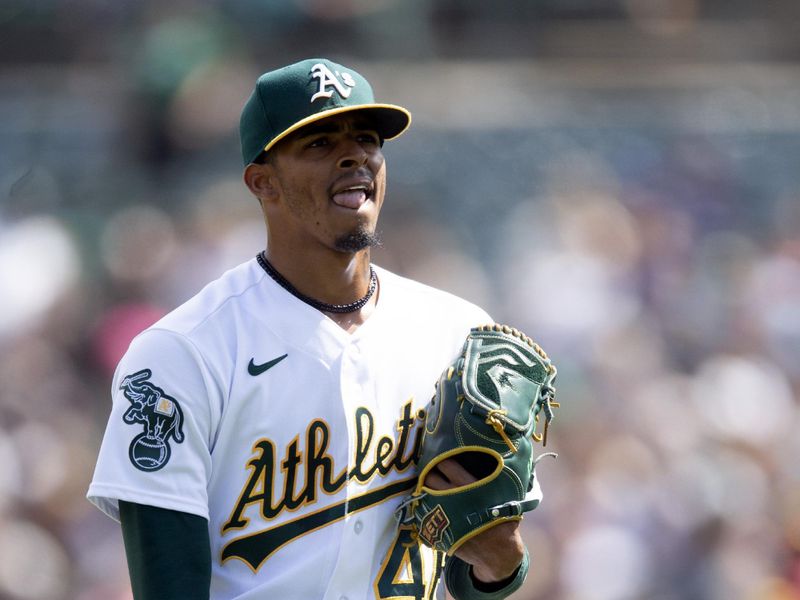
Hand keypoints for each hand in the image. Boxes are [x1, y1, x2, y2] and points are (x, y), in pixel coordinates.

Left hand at [424, 458, 524, 582]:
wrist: (497, 552)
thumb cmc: (502, 519)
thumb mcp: (503, 493)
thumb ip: (494, 475)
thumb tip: (491, 456)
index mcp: (468, 485)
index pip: (445, 463)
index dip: (442, 459)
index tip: (442, 459)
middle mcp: (452, 497)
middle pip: (430, 477)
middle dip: (430, 473)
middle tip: (433, 473)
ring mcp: (442, 514)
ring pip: (423, 494)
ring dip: (425, 490)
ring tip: (429, 489)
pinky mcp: (437, 530)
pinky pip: (422, 514)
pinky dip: (423, 509)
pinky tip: (429, 507)